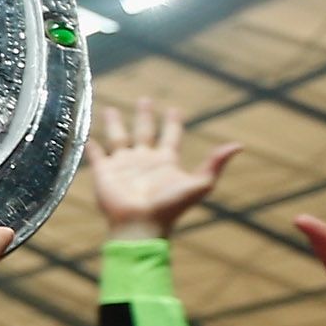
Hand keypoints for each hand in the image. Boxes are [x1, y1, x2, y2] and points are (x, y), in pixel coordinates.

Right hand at [87, 97, 237, 240]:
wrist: (141, 225)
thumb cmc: (170, 207)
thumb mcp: (199, 185)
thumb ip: (215, 164)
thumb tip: (238, 145)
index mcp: (165, 161)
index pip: (170, 136)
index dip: (172, 123)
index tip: (174, 109)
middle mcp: (144, 160)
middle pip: (144, 132)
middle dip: (145, 116)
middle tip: (144, 99)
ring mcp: (123, 166)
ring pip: (118, 138)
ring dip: (114, 124)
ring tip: (110, 109)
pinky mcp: (104, 173)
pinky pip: (96, 155)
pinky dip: (91, 145)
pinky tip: (86, 135)